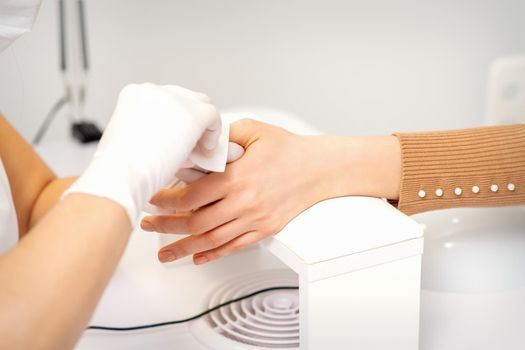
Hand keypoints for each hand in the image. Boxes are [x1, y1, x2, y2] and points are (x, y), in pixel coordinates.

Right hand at [64, 83, 220, 222]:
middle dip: (191, 120)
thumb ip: (153, 130)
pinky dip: (212, 134)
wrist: (121, 177)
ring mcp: (174, 99)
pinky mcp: (193, 113)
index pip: (167, 100)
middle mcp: (154, 90)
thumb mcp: (133, 140)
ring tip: (199, 150)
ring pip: (201, 105)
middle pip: (185, 99)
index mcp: (135, 94)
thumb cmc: (121, 169)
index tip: (178, 138)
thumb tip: (175, 136)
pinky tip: (204, 151)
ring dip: (203, 127)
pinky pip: (213, 117)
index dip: (177, 119)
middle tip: (192, 145)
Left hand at [142, 119, 339, 263]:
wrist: (320, 169)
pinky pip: (234, 247)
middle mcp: (244, 202)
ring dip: (184, 248)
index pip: (191, 194)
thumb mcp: (253, 130)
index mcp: (237, 176)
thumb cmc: (289, 150)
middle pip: (195, 221)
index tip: (154, 198)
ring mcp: (255, 219)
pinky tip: (198, 257)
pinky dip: (213, 254)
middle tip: (149, 224)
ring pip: (211, 240)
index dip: (166, 199)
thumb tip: (197, 146)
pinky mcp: (265, 230)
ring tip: (165, 253)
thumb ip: (222, 136)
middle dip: (166, 225)